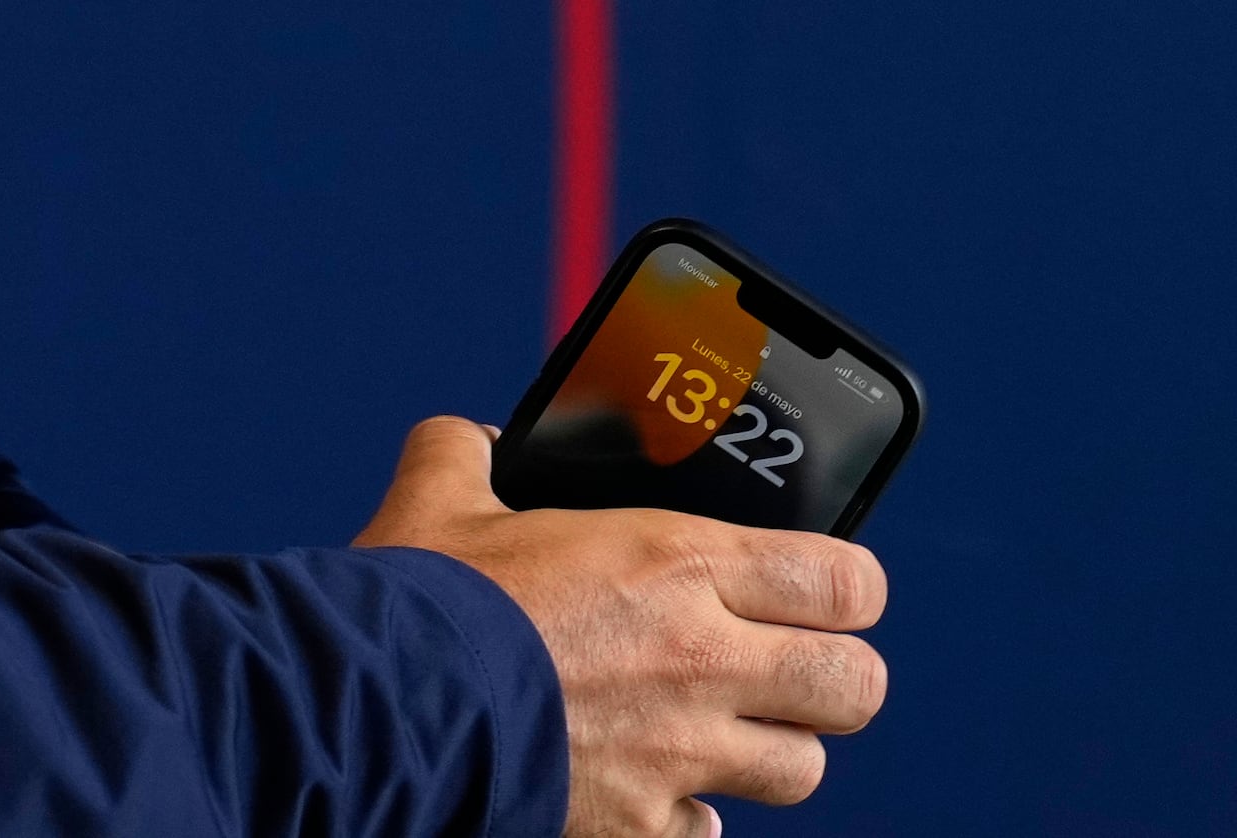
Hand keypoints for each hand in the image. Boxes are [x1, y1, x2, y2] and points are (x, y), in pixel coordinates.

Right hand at [355, 417, 886, 831]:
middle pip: (855, 686)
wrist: (381, 712)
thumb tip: (474, 438)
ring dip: (769, 748)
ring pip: (801, 769)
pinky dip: (689, 816)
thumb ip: (470, 452)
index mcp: (678, 562)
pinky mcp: (638, 826)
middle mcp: (702, 659)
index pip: (845, 580)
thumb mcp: (443, 496)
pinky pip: (706, 832)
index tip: (827, 589)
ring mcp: (679, 753)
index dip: (850, 587)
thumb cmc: (420, 600)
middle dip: (835, 676)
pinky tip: (651, 787)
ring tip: (722, 728)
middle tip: (791, 665)